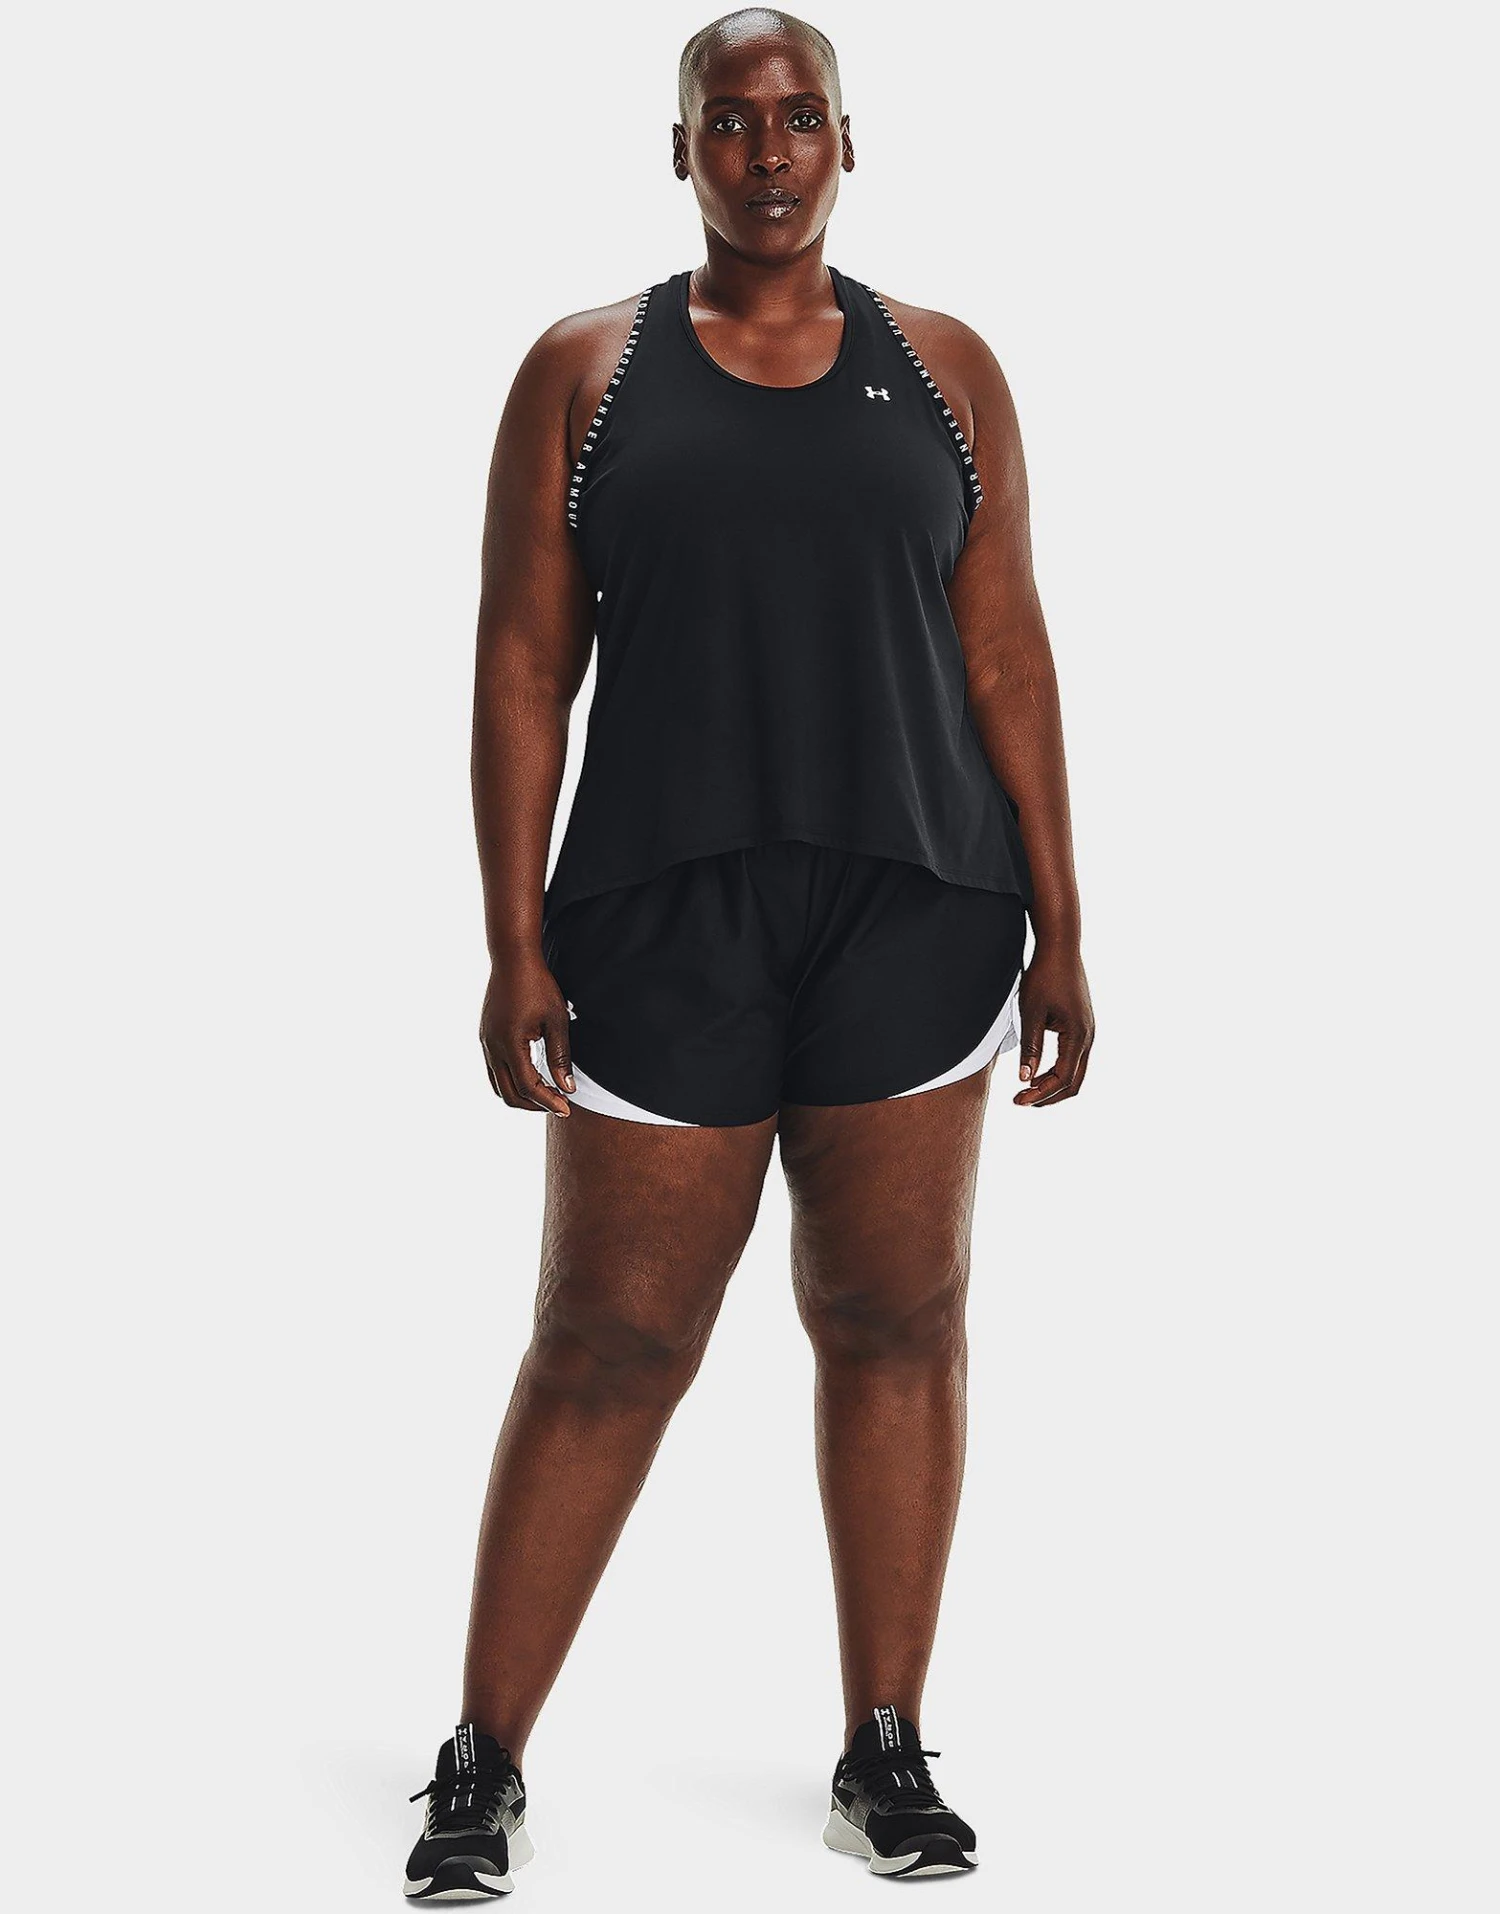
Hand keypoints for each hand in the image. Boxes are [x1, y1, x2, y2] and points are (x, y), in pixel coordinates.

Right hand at [479, 948, 575, 1115]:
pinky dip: (511, 1081)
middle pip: (509, 1094)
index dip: (548, 1101)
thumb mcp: (557, 1020)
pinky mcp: (485, 1037)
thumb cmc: (538, 985)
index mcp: (509, 1044)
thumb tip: (567, 1088)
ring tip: (546, 1094)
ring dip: (521, 1096)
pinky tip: (531, 1076)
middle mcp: (492, 1047)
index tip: (567, 1108)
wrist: (513, 959)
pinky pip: (494, 1071)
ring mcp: (485, 1043)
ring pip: (498, 1085)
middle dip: (534, 1105)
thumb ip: (561, 1056)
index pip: (528, 1087)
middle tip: (558, 1104)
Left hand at [1014, 943, 1093, 1106]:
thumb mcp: (1031, 1012)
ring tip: (1027, 1089)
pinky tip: (1038, 1070)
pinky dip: (1057, 1070)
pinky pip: (1074, 1057)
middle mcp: (1088, 1036)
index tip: (1018, 1100)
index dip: (1040, 1094)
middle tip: (1021, 1100)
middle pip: (1074, 1081)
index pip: (1062, 1078)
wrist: (1060, 947)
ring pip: (1076, 1071)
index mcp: (1078, 1034)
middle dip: (1048, 1095)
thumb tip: (1026, 1079)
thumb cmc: (1044, 975)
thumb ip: (1030, 1047)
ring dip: (1053, 1084)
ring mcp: (1088, 1031)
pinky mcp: (1082, 1025)